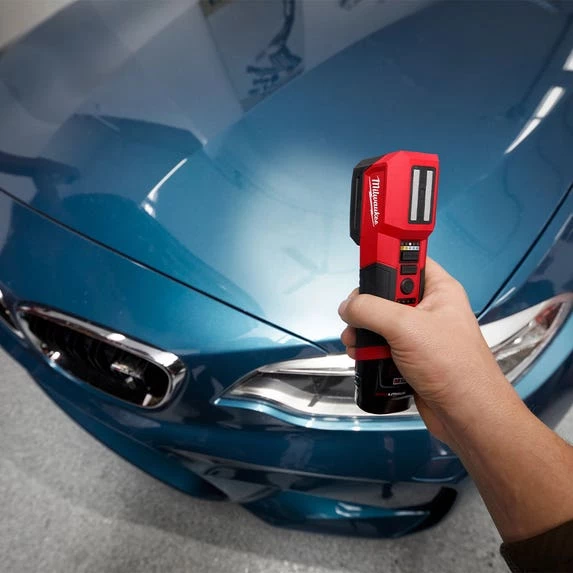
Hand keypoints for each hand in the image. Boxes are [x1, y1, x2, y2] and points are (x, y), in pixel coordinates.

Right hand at [338, 258, 508, 444]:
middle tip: (353, 317)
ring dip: (362, 332)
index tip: (363, 268)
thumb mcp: (406, 327)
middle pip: (386, 294)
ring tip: (353, 342)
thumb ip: (370, 309)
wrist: (466, 416)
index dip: (387, 260)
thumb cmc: (449, 365)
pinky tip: (360, 357)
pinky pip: (381, 345)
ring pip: (379, 322)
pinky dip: (368, 351)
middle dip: (365, 306)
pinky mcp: (409, 358)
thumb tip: (347, 307)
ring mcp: (418, 335)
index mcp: (439, 290)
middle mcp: (428, 308)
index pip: (409, 260)